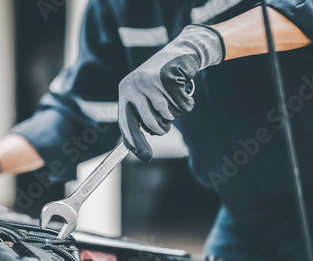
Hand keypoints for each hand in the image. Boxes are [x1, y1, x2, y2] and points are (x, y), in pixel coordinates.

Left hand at [118, 24, 224, 160]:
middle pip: (150, 122)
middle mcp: (134, 85)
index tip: (143, 155)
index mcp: (125, 90)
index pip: (125, 121)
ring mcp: (150, 80)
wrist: (180, 52)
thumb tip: (138, 145)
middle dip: (162, 128)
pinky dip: (187, 103)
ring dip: (176, 111)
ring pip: (168, 114)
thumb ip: (141, 114)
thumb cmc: (162, 80)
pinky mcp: (168, 76)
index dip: (133, 140)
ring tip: (174, 98)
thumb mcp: (146, 94)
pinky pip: (181, 104)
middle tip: (166, 126)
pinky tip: (184, 90)